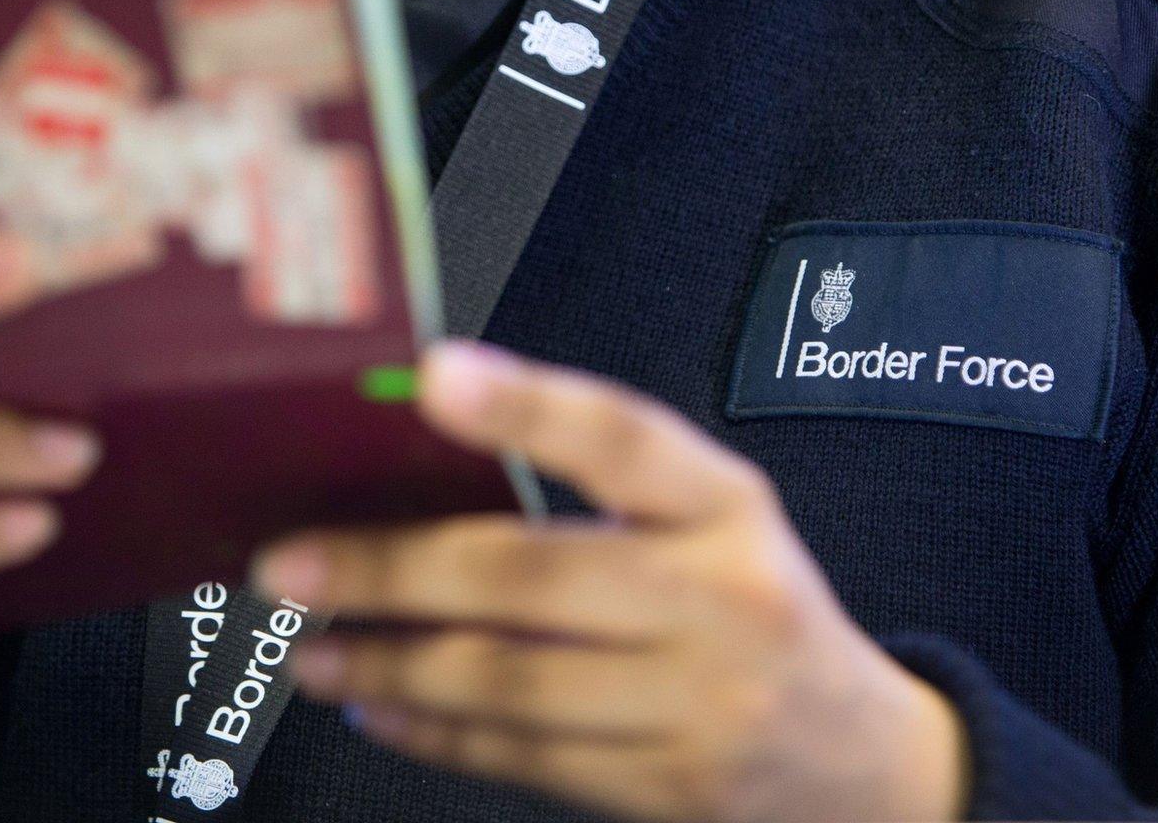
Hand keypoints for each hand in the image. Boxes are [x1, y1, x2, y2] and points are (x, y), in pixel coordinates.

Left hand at [254, 342, 967, 822]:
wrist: (864, 762)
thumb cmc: (754, 611)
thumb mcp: (712, 524)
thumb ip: (599, 488)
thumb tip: (423, 460)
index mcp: (727, 507)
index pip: (624, 440)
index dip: (527, 404)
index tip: (434, 375)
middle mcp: (721, 599)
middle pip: (533, 576)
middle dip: (392, 569)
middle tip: (293, 563)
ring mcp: (699, 705)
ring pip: (511, 681)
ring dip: (390, 662)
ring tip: (315, 645)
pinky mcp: (668, 788)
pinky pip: (524, 759)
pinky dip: (435, 731)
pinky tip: (380, 702)